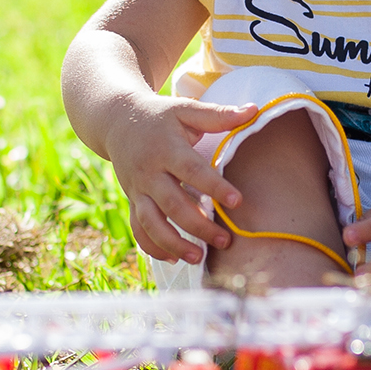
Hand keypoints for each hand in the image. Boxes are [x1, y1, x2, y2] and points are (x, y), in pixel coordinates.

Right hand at [105, 97, 258, 264]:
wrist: (116, 121)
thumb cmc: (160, 116)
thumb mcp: (185, 110)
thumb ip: (217, 115)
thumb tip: (254, 110)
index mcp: (166, 149)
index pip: (192, 171)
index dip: (214, 187)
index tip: (237, 201)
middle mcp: (149, 173)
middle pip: (172, 204)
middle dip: (198, 225)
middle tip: (226, 240)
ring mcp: (138, 190)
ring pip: (151, 223)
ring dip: (173, 243)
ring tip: (199, 258)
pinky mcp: (132, 201)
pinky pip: (138, 229)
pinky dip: (152, 246)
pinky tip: (173, 259)